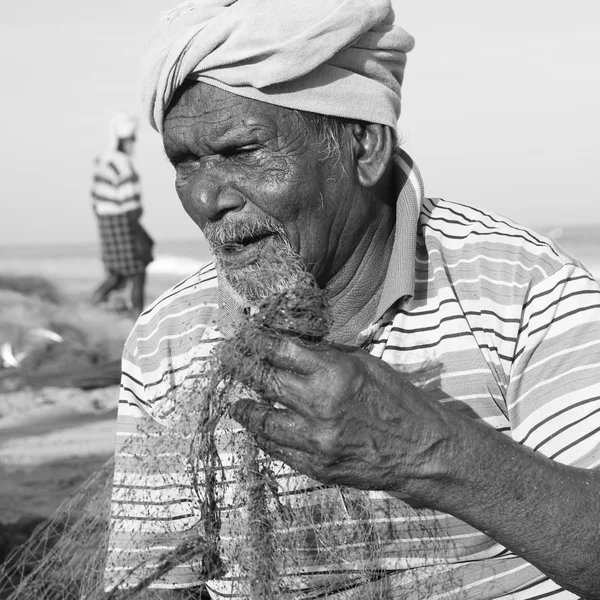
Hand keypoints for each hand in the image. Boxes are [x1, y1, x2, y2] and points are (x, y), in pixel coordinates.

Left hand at [229, 336, 456, 491]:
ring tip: (235, 403)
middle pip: (265, 381)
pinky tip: (258, 430)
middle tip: (227, 361)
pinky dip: (265, 437)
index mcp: (335, 373)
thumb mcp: (367, 365)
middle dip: (242, 368)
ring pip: (263, 421)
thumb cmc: (401, 402)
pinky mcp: (317, 467)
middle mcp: (320, 405)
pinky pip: (278, 450)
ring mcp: (316, 440)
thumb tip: (295, 348)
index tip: (244, 337)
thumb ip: (328, 357)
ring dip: (245, 409)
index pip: (281, 351)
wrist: (425, 452)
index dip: (257, 342)